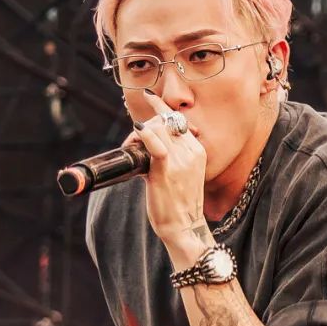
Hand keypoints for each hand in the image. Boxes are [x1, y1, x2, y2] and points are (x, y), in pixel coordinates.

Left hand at [121, 90, 207, 251]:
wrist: (185, 227)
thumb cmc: (178, 205)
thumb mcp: (181, 176)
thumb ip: (169, 157)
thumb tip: (146, 146)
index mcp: (197, 150)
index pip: (178, 121)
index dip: (161, 108)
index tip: (150, 98)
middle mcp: (192, 151)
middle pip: (165, 122)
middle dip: (145, 125)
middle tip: (132, 142)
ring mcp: (181, 159)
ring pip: (157, 129)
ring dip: (138, 134)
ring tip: (130, 148)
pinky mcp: (167, 169)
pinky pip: (155, 144)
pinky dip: (143, 134)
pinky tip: (136, 132)